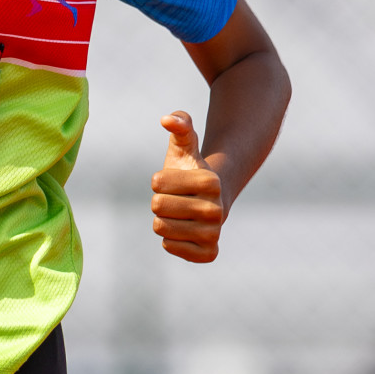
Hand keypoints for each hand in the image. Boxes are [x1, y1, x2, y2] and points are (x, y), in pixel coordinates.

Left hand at [150, 111, 223, 262]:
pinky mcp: (209, 254)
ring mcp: (215, 234)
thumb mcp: (185, 145)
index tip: (176, 181)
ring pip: (161, 228)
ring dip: (164, 220)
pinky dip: (170, 239)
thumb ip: (180, 124)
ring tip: (180, 214)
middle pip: (157, 207)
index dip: (159, 180)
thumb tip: (167, 119)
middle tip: (177, 199)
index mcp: (211, 181)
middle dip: (160, 201)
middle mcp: (217, 210)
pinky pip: (170, 247)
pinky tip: (183, 231)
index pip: (157, 182)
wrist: (210, 202)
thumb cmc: (190, 171)